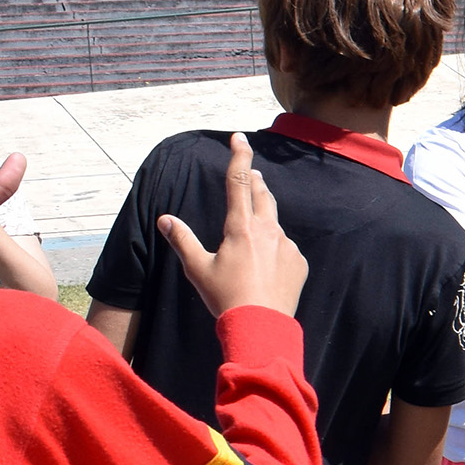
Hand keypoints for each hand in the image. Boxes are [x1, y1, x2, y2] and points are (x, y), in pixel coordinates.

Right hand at [162, 133, 308, 318]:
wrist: (261, 327)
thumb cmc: (226, 298)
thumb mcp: (197, 269)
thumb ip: (182, 240)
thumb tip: (165, 219)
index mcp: (240, 227)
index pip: (238, 181)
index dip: (239, 156)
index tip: (239, 138)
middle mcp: (267, 230)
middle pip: (262, 195)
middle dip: (255, 182)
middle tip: (252, 174)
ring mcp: (286, 246)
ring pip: (274, 223)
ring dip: (264, 218)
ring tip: (254, 229)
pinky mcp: (299, 262)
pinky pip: (286, 249)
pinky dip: (275, 250)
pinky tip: (266, 268)